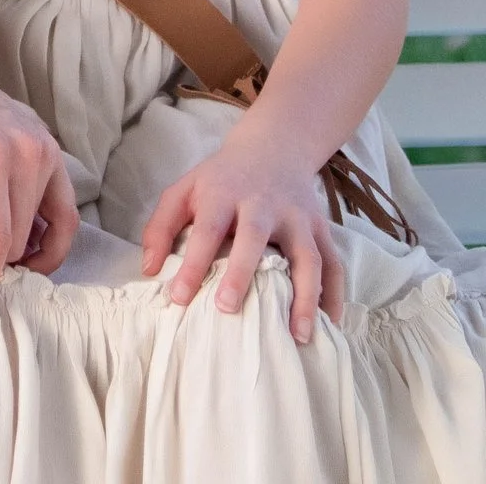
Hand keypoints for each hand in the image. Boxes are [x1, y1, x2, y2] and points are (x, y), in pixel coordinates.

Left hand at [140, 135, 344, 344]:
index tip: (178, 298)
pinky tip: (329, 326)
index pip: (205, 229)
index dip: (192, 263)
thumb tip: (149, 270)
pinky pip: (335, 265)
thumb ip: (161, 227)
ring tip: (297, 336)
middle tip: (228, 309)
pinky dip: (335, 296)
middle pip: (254, 237)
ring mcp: (298, 217)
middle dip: (240, 273)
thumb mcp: (184, 190)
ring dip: (304, 296)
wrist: (273, 149)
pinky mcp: (322, 229)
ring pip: (307, 257)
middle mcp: (263, 203)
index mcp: (223, 193)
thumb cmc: (221, 180)